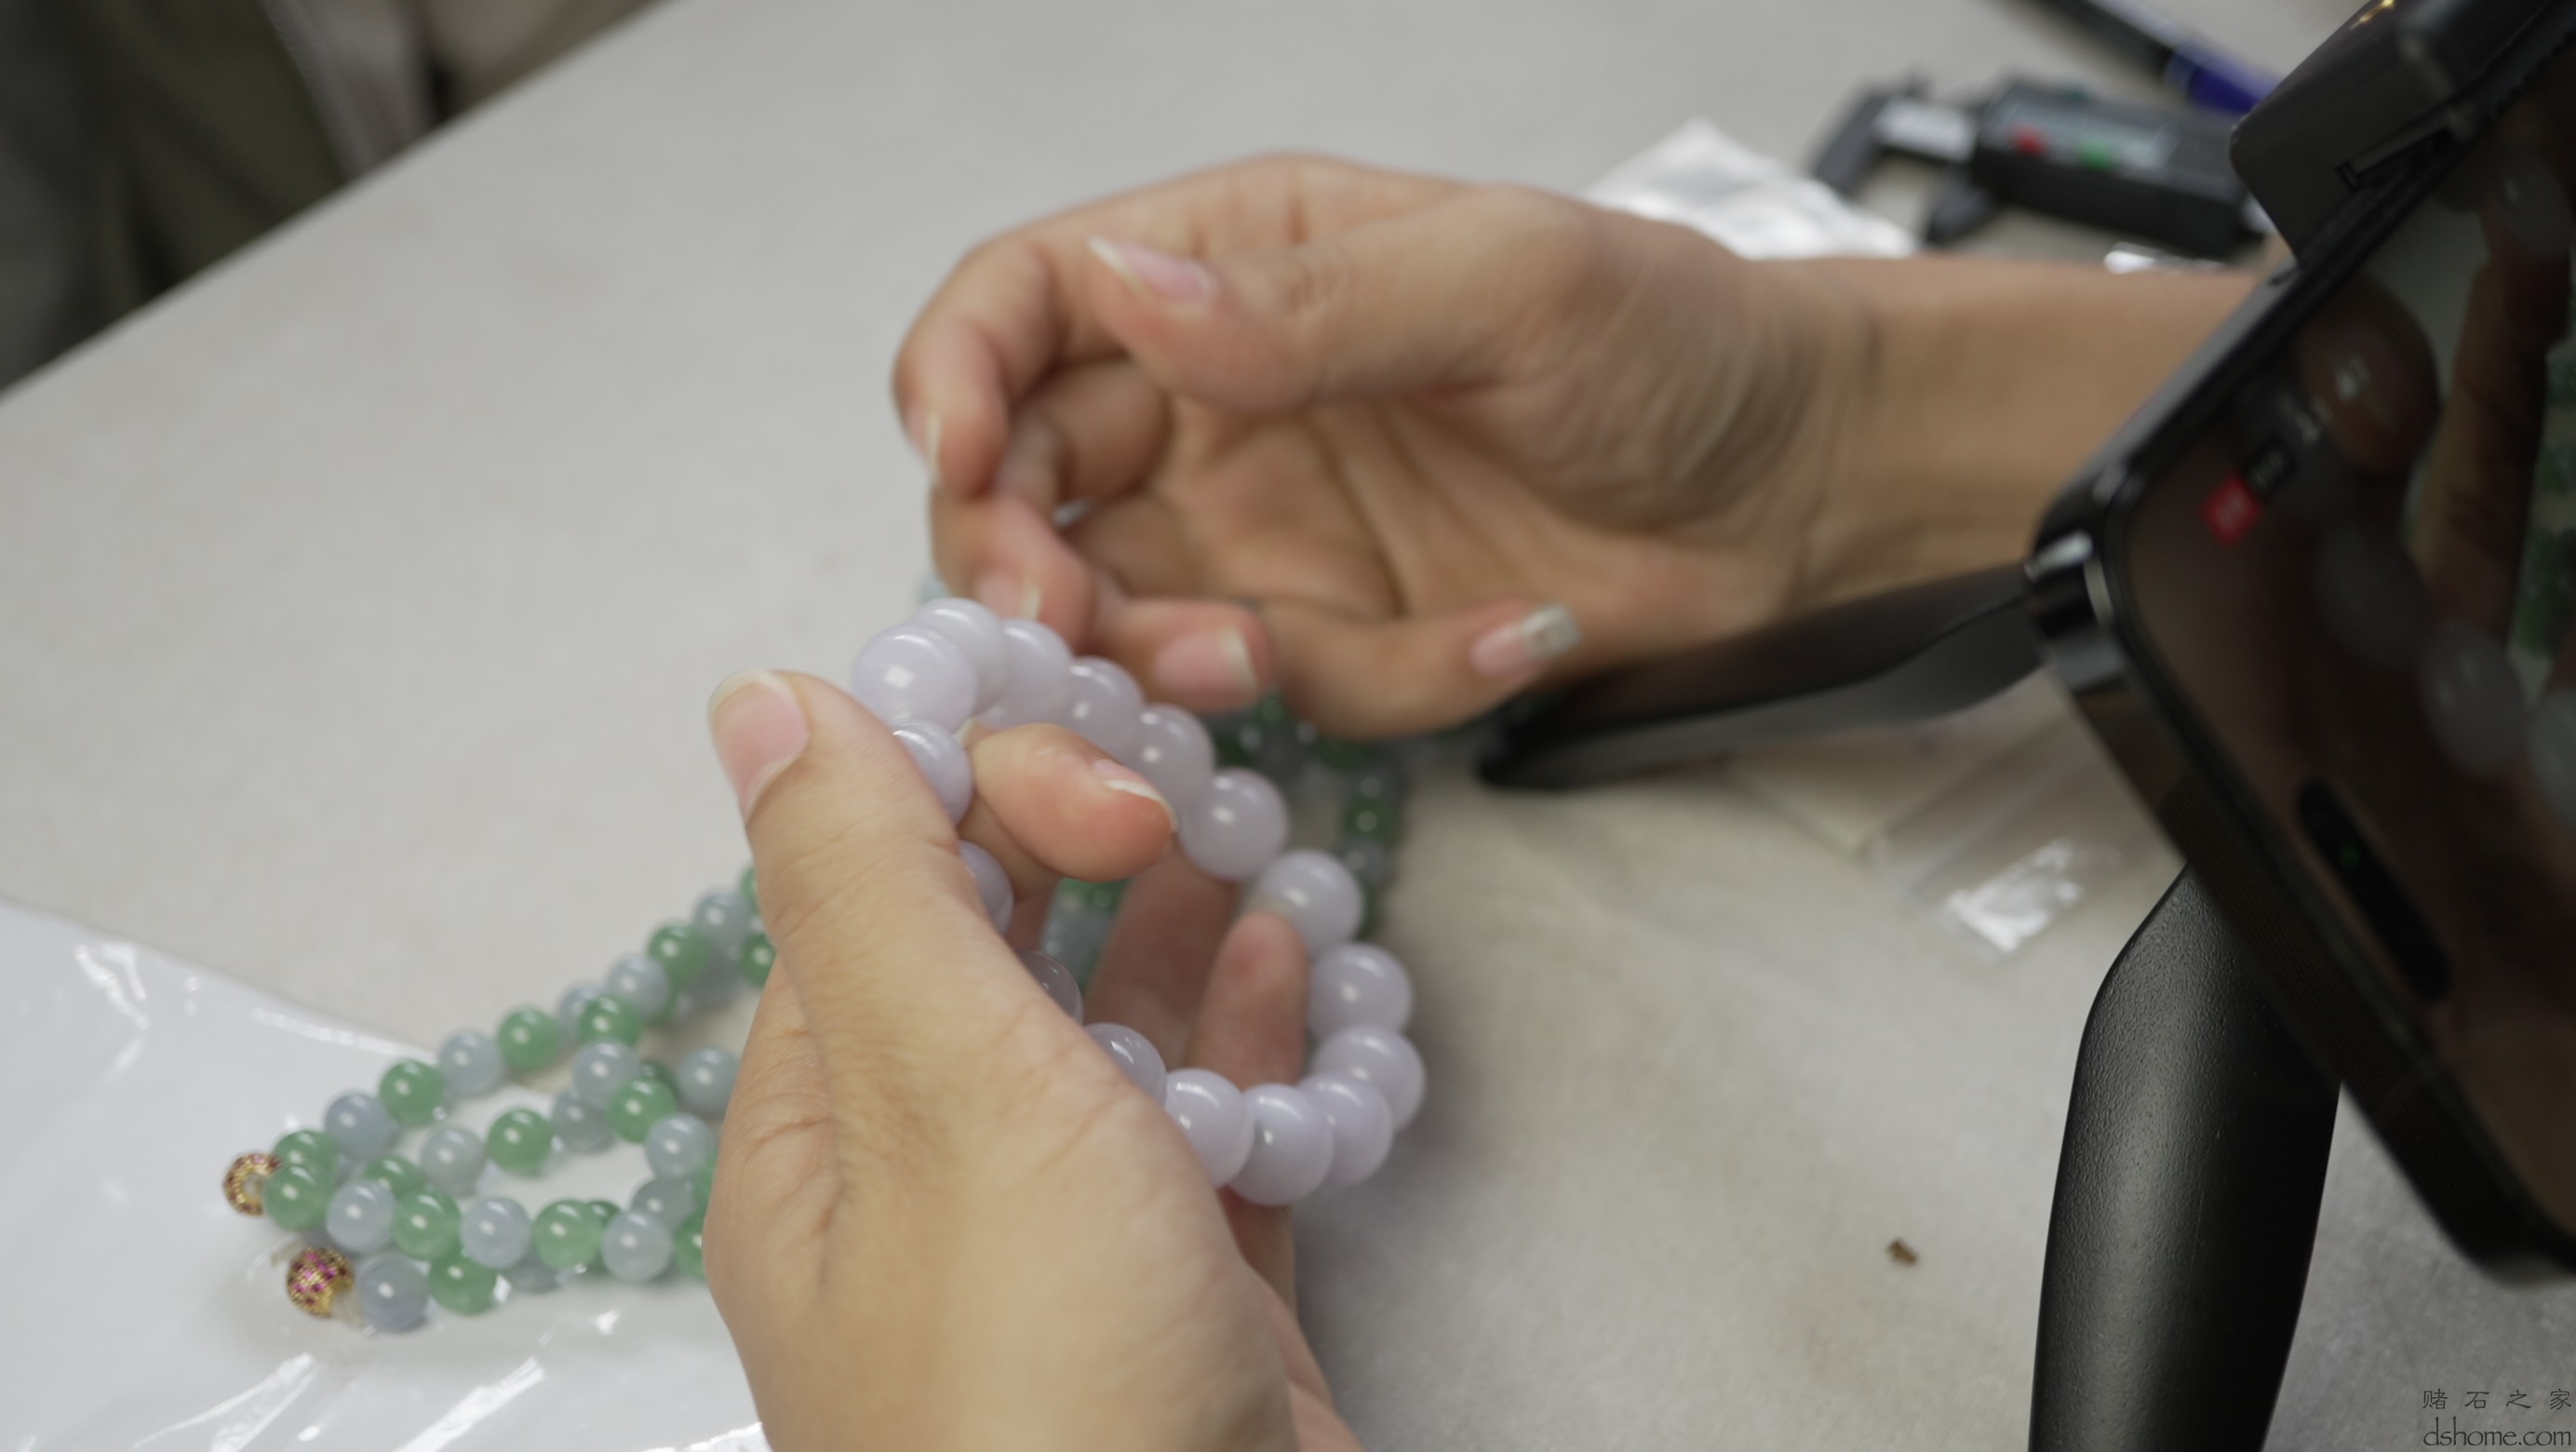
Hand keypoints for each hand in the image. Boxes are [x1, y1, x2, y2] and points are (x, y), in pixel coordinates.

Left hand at [699, 670, 1362, 1450]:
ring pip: (1115, 1039)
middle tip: (1188, 806)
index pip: (872, 884)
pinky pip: (1207, 1143)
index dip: (977, 788)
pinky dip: (1248, 1051)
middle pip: (997, 949)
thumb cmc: (1046, 1388)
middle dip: (1087, 844)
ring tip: (1255, 849)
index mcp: (823, 1129)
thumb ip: (866, 882)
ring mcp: (1064, 1254)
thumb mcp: (944, 1091)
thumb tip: (760, 698)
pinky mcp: (1185, 1312)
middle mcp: (928, 1183)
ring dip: (1179, 932)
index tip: (1105, 775)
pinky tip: (1293, 975)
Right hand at [901, 155, 1883, 736]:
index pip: (1026, 302)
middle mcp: (1217, 400)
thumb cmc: (1674, 337)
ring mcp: (1266, 529)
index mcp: (1234, 264)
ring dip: (1161, 651)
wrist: (1799, 484)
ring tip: (1263, 653)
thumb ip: (1312, 303)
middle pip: (1023, 480)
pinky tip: (1506, 635)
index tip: (955, 452)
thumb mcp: (1508, 283)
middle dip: (1017, 554)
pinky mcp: (1334, 638)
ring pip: (1118, 612)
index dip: (957, 371)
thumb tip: (1122, 296)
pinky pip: (1287, 693)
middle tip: (1063, 614)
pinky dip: (1381, 686)